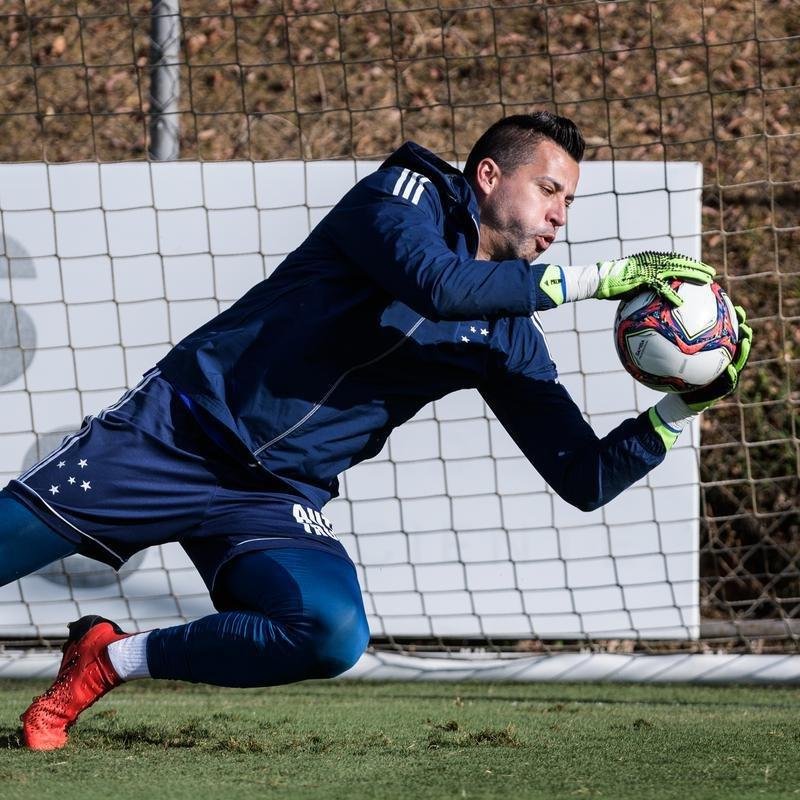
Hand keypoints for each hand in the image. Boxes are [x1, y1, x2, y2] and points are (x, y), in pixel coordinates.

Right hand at [594, 251, 714, 305]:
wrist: (598, 281)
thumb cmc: (611, 285)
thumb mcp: (630, 284)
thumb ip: (644, 287)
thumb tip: (652, 299)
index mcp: (650, 259)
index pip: (674, 259)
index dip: (689, 262)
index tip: (700, 268)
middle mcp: (652, 260)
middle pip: (680, 262)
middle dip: (697, 267)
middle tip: (711, 273)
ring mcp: (648, 268)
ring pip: (676, 270)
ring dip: (692, 275)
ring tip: (707, 281)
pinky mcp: (642, 278)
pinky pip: (660, 286)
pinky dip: (671, 294)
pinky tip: (680, 302)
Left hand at [680, 305, 752, 411]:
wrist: (680, 400)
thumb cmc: (677, 378)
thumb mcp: (673, 360)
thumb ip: (673, 345)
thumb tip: (661, 321)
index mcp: (715, 354)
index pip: (727, 336)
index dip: (733, 322)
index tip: (736, 309)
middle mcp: (723, 362)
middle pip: (737, 346)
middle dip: (743, 334)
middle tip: (743, 322)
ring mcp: (725, 375)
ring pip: (738, 361)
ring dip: (743, 352)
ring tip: (744, 341)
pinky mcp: (722, 389)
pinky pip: (728, 382)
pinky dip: (730, 376)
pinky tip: (731, 370)